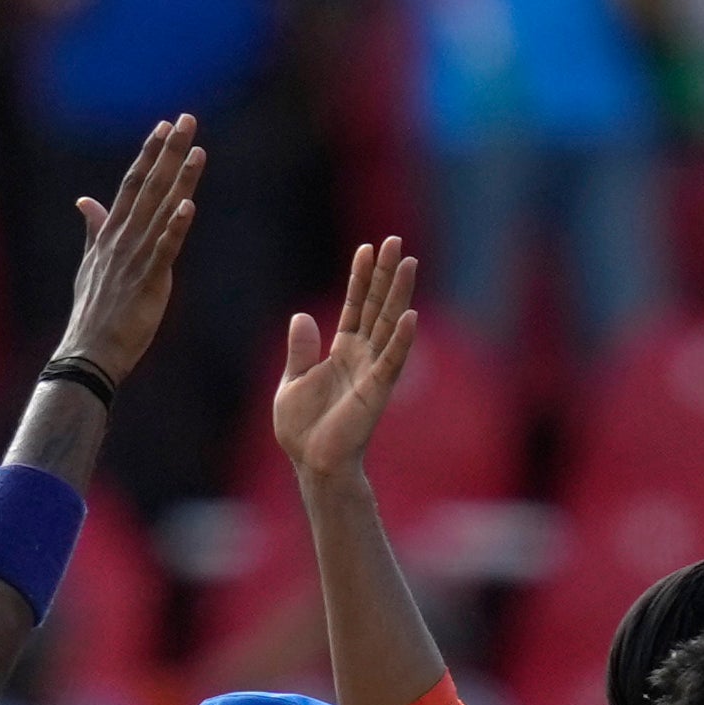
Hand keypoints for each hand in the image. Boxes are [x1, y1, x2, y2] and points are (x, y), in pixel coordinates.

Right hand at [44, 115, 207, 383]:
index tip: (164, 126)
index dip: (149, 153)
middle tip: (187, 120)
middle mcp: (123, 239)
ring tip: (197, 151)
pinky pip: (164, 249)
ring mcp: (135, 258)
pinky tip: (189, 205)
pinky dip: (176, 226)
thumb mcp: (90, 263)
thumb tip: (85, 200)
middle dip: (169, 152)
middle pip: (149, 186)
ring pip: (161, 210)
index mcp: (111, 234)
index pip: (132, 183)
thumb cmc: (93, 312)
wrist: (88, 351)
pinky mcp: (148, 281)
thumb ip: (93, 228)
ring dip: (180, 179)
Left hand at [272, 238, 421, 485]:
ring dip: (399, 295)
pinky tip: (411, 315)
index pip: (354, 306)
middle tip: (395, 241)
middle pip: (376, 306)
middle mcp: (361, 356)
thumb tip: (302, 317)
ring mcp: (372, 371)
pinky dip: (402, 340)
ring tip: (409, 263)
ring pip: (389, 325)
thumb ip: (300, 350)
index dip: (360, 278)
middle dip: (385, 274)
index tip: (366, 248)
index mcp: (341, 352)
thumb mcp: (292, 383)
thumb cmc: (303, 429)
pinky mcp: (377, 391)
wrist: (312, 463)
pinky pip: (391, 361)